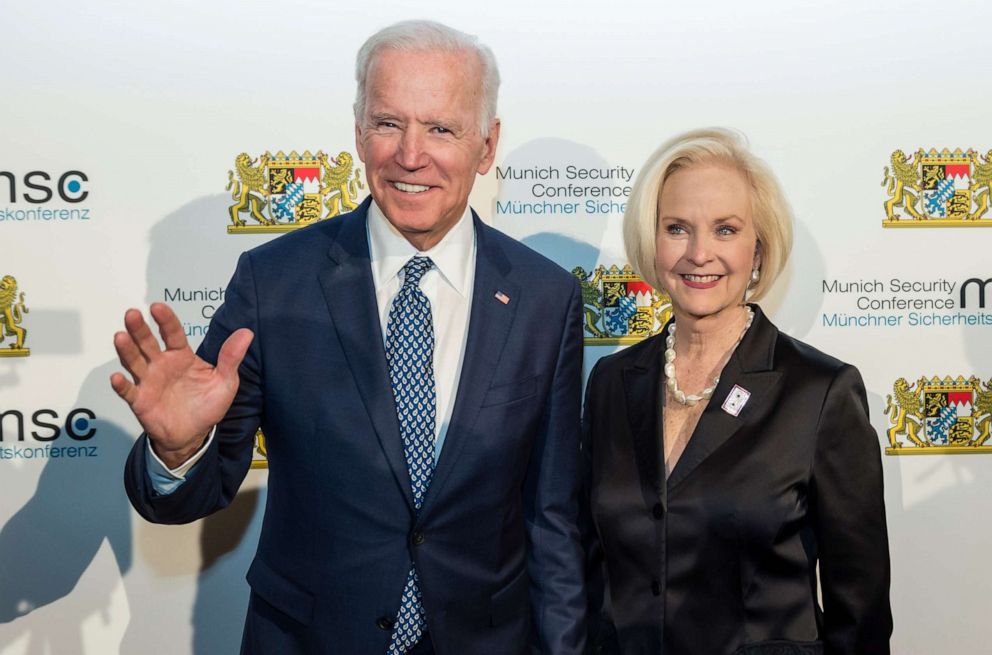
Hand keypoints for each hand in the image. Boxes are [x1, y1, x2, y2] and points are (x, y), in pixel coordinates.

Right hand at [110, 303, 253, 468]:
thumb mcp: (225, 382)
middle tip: (132, 314)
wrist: (194, 435)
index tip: (157, 307)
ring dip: (127, 350)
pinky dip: (121, 385)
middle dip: (139, 329)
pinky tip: (116, 377)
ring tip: (120, 336)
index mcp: (182, 356)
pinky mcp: (140, 401)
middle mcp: (161, 365)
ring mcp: (148, 382)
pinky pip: (128, 392)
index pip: (173, 334)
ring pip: (134, 362)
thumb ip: (231, 358)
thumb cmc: (207, 405)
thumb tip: (247, 332)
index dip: (166, 320)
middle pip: (147, 343)